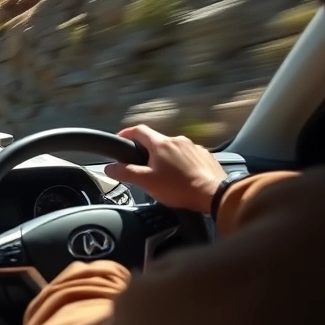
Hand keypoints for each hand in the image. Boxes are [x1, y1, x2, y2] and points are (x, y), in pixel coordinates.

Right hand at [104, 125, 227, 212]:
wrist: (215, 194)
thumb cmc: (180, 188)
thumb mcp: (146, 182)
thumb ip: (125, 173)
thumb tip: (109, 168)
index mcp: (161, 144)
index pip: (138, 130)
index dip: (126, 133)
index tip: (120, 138)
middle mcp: (178, 140)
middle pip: (156, 140)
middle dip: (146, 151)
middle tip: (141, 165)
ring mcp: (194, 147)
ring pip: (173, 149)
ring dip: (165, 158)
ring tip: (163, 176)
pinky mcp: (205, 156)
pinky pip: (188, 156)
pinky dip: (181, 164)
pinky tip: (181, 178)